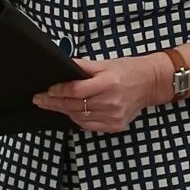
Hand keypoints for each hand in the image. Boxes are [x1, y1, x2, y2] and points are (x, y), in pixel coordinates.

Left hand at [33, 55, 167, 133]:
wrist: (151, 83)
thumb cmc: (127, 70)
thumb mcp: (104, 63)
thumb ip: (82, 66)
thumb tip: (61, 65)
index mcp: (108, 83)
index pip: (76, 91)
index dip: (58, 91)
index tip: (47, 90)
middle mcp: (111, 102)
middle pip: (74, 106)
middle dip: (53, 103)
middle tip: (38, 99)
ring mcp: (114, 116)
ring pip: (79, 117)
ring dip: (63, 111)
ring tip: (51, 104)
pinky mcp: (116, 126)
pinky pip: (89, 125)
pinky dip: (77, 119)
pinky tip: (70, 112)